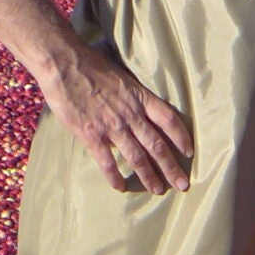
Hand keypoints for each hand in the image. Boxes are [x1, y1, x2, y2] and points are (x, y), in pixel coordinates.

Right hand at [43, 45, 193, 192]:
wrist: (65, 65)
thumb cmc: (91, 65)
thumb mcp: (121, 77)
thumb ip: (131, 97)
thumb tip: (135, 113)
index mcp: (139, 97)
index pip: (169, 119)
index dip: (181, 137)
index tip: (189, 152)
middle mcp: (131, 114)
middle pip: (157, 145)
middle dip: (171, 167)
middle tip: (182, 184)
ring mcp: (112, 126)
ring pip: (136, 157)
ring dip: (148, 176)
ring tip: (158, 190)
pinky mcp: (92, 135)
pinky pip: (107, 162)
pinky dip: (114, 177)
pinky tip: (120, 187)